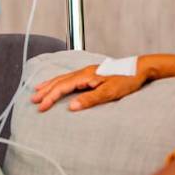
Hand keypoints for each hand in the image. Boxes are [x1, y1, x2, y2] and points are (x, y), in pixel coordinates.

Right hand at [31, 63, 145, 112]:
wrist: (141, 68)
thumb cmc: (128, 80)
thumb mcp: (110, 92)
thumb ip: (90, 99)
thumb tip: (71, 106)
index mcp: (86, 75)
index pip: (63, 87)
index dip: (50, 97)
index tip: (41, 107)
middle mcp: (84, 72)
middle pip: (60, 81)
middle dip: (46, 91)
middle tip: (34, 100)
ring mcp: (88, 71)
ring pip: (63, 78)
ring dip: (50, 84)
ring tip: (38, 90)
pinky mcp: (92, 74)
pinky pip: (70, 77)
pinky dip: (60, 81)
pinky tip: (59, 84)